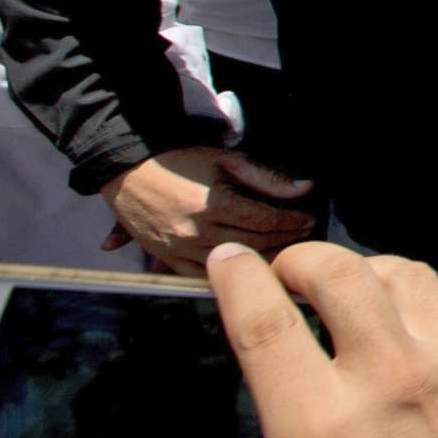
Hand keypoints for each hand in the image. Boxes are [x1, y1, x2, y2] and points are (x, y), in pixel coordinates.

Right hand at [101, 146, 314, 272]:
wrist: (128, 172)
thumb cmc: (181, 162)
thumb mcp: (226, 160)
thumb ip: (267, 177)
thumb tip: (306, 187)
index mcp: (213, 205)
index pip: (266, 221)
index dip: (292, 222)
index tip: (309, 220)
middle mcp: (197, 232)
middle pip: (253, 246)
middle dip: (284, 241)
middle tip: (303, 236)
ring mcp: (180, 250)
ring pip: (231, 266)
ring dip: (262, 262)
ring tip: (284, 253)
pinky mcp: (167, 259)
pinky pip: (203, 277)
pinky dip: (228, 277)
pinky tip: (247, 271)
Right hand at [192, 244, 437, 437]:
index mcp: (320, 424)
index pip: (265, 319)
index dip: (239, 277)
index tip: (228, 260)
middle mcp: (388, 378)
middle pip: (337, 271)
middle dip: (302, 259)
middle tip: (290, 275)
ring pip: (403, 273)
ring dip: (365, 271)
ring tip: (351, 292)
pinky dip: (422, 304)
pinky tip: (412, 329)